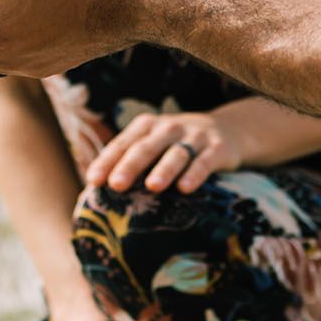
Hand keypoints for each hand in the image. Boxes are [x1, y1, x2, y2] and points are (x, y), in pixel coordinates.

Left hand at [83, 109, 238, 193]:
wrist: (227, 130)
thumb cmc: (177, 145)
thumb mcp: (155, 145)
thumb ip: (132, 162)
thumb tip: (97, 194)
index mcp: (146, 126)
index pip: (123, 143)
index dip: (107, 161)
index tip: (93, 181)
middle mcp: (168, 128)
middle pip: (146, 147)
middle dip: (130, 165)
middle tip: (116, 185)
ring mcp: (194, 136)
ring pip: (176, 153)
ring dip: (163, 169)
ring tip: (152, 187)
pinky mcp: (217, 148)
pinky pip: (205, 161)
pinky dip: (195, 173)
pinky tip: (186, 188)